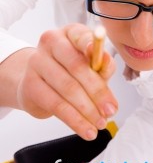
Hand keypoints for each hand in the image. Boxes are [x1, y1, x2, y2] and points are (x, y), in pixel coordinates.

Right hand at [16, 23, 117, 139]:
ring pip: (67, 89)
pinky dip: (75, 120)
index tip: (105, 61)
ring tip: (101, 123)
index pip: (81, 36)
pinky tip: (86, 129)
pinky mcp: (30, 85)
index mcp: (69, 32)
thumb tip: (107, 63)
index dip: (94, 48)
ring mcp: (37, 62)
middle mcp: (51, 42)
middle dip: (98, 91)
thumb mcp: (90, 64)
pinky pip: (56, 105)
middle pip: (76, 67)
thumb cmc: (69, 69)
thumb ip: (102, 64)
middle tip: (111, 110)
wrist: (36, 81)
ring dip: (88, 110)